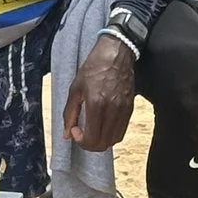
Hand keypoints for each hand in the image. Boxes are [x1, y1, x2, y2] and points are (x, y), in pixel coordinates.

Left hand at [62, 32, 137, 150]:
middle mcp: (112, 109)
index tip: (75, 132)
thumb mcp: (75, 88)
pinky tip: (103, 124)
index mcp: (96, 103)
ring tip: (93, 130)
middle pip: (103, 143)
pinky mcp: (131, 107)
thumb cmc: (94, 67)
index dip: (81, 141)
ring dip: (102, 140)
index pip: (92, 138)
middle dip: (90, 144)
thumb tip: (66, 135)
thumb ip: (70, 113)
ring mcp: (124, 109)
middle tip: (82, 134)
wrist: (116, 53)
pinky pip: (122, 130)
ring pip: (114, 139)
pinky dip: (111, 133)